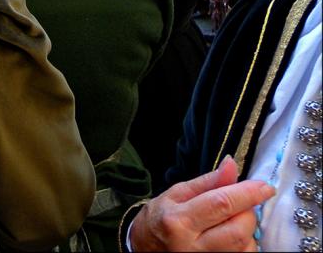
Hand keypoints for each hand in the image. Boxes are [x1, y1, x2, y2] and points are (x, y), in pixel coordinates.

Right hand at [129, 157, 273, 250]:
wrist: (146, 247)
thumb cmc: (160, 218)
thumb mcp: (176, 193)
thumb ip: (208, 182)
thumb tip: (231, 165)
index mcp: (178, 220)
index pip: (221, 204)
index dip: (247, 194)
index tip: (265, 187)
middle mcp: (192, 246)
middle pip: (238, 229)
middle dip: (247, 212)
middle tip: (240, 203)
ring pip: (244, 246)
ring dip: (246, 229)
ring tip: (229, 220)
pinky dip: (245, 244)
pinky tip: (230, 235)